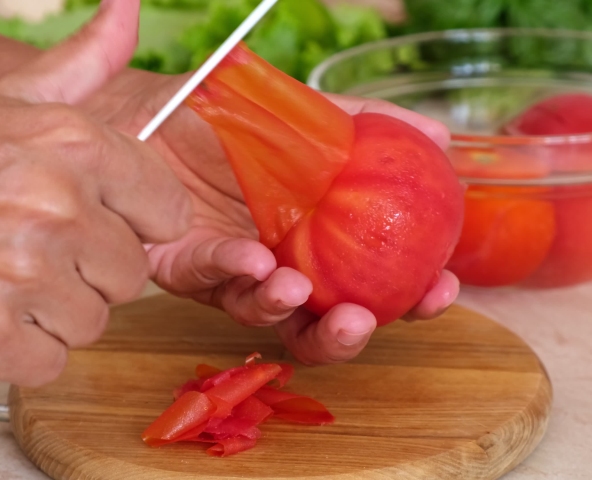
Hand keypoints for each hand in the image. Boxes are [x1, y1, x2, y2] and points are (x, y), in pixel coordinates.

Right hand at [0, 1, 190, 385]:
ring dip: (51, 312)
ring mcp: (21, 273)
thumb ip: (85, 62)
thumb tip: (131, 8)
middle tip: (30, 250)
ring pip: (91, 322)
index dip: (133, 224)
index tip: (98, 223)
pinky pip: (49, 362)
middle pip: (129, 275)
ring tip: (0, 278)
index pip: (168, 212)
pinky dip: (18, 349)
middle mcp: (56, 205)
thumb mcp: (8, 98)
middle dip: (88, 272)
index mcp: (75, 145)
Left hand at [86, 70, 459, 365]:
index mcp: (317, 241)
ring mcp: (233, 275)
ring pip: (267, 317)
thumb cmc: (229, 119)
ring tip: (296, 287)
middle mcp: (280, 266)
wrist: (151, 106)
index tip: (440, 288)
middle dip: (345, 336)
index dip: (410, 297)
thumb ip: (366, 127)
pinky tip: (253, 259)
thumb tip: (440, 136)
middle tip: (361, 320)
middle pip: (321, 323)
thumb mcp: (305, 118)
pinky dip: (236, 272)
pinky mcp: (185, 268)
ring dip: (287, 313)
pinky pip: (214, 279)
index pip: (373, 281)